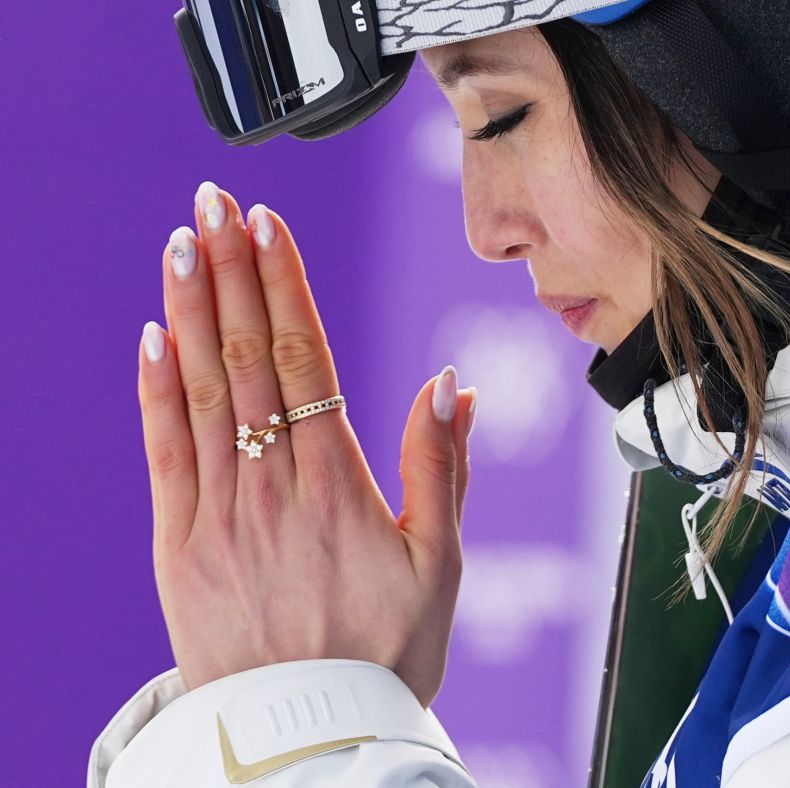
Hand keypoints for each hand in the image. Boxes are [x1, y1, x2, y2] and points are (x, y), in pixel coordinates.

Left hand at [137, 182, 475, 704]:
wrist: (311, 734)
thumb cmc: (387, 651)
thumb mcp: (442, 564)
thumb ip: (445, 468)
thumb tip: (452, 384)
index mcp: (338, 484)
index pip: (304, 357)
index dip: (282, 284)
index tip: (268, 225)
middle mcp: (271, 485)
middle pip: (246, 355)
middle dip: (230, 270)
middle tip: (214, 203)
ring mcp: (218, 512)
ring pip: (201, 389)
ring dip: (190, 308)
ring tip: (182, 242)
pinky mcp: (179, 545)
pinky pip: (163, 451)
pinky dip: (156, 389)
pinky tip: (153, 336)